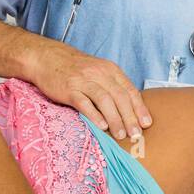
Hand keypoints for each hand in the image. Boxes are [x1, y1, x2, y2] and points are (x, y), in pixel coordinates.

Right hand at [30, 43, 151, 139]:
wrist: (46, 57)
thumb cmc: (75, 69)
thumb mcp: (98, 72)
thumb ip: (113, 86)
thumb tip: (130, 110)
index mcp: (110, 70)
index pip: (130, 90)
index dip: (139, 108)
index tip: (147, 124)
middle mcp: (99, 74)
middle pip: (120, 97)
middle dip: (130, 117)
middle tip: (136, 135)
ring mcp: (83, 81)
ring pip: (104, 100)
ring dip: (115, 119)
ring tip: (121, 135)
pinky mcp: (69, 88)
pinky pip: (84, 103)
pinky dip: (94, 115)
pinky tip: (101, 126)